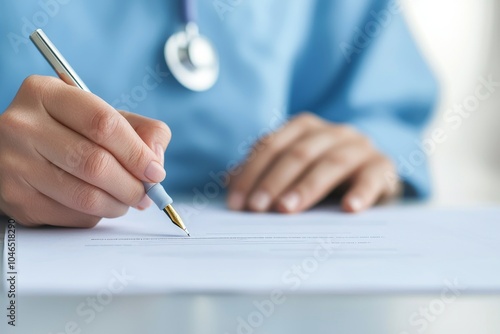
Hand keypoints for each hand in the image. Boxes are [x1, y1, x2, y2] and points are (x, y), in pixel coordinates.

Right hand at [0, 76, 170, 226]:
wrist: (17, 150)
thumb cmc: (69, 131)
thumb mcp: (102, 116)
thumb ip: (141, 130)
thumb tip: (155, 161)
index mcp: (47, 94)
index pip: (104, 124)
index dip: (137, 152)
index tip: (155, 171)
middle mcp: (23, 126)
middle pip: (95, 163)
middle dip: (131, 185)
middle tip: (145, 193)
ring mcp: (13, 164)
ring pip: (85, 196)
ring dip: (117, 204)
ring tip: (127, 200)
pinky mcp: (15, 199)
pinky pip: (71, 216)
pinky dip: (96, 216)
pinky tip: (98, 205)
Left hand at [228, 112, 399, 213]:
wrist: (370, 179)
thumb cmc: (322, 177)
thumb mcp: (292, 172)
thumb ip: (264, 172)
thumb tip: (228, 181)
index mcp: (305, 128)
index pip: (271, 146)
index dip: (251, 173)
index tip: (236, 202)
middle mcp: (332, 132)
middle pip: (298, 153)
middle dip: (273, 181)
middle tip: (257, 208)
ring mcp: (358, 147)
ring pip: (330, 163)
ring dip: (306, 187)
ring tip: (287, 210)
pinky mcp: (382, 166)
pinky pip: (372, 177)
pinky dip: (361, 192)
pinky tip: (349, 209)